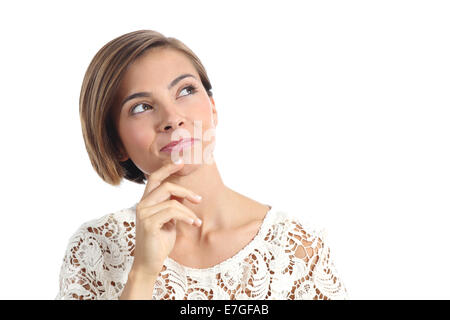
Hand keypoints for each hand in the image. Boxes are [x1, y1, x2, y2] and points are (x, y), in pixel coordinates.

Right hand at [131, 160, 201, 276]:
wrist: (149, 263)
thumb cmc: (160, 242)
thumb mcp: (169, 220)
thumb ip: (173, 206)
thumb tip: (185, 194)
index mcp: (146, 201)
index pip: (154, 178)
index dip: (167, 168)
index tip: (181, 161)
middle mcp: (142, 204)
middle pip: (165, 185)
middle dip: (185, 191)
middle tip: (199, 199)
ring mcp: (143, 213)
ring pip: (172, 201)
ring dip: (189, 211)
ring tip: (196, 221)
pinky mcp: (148, 223)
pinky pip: (173, 211)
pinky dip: (187, 217)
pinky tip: (194, 224)